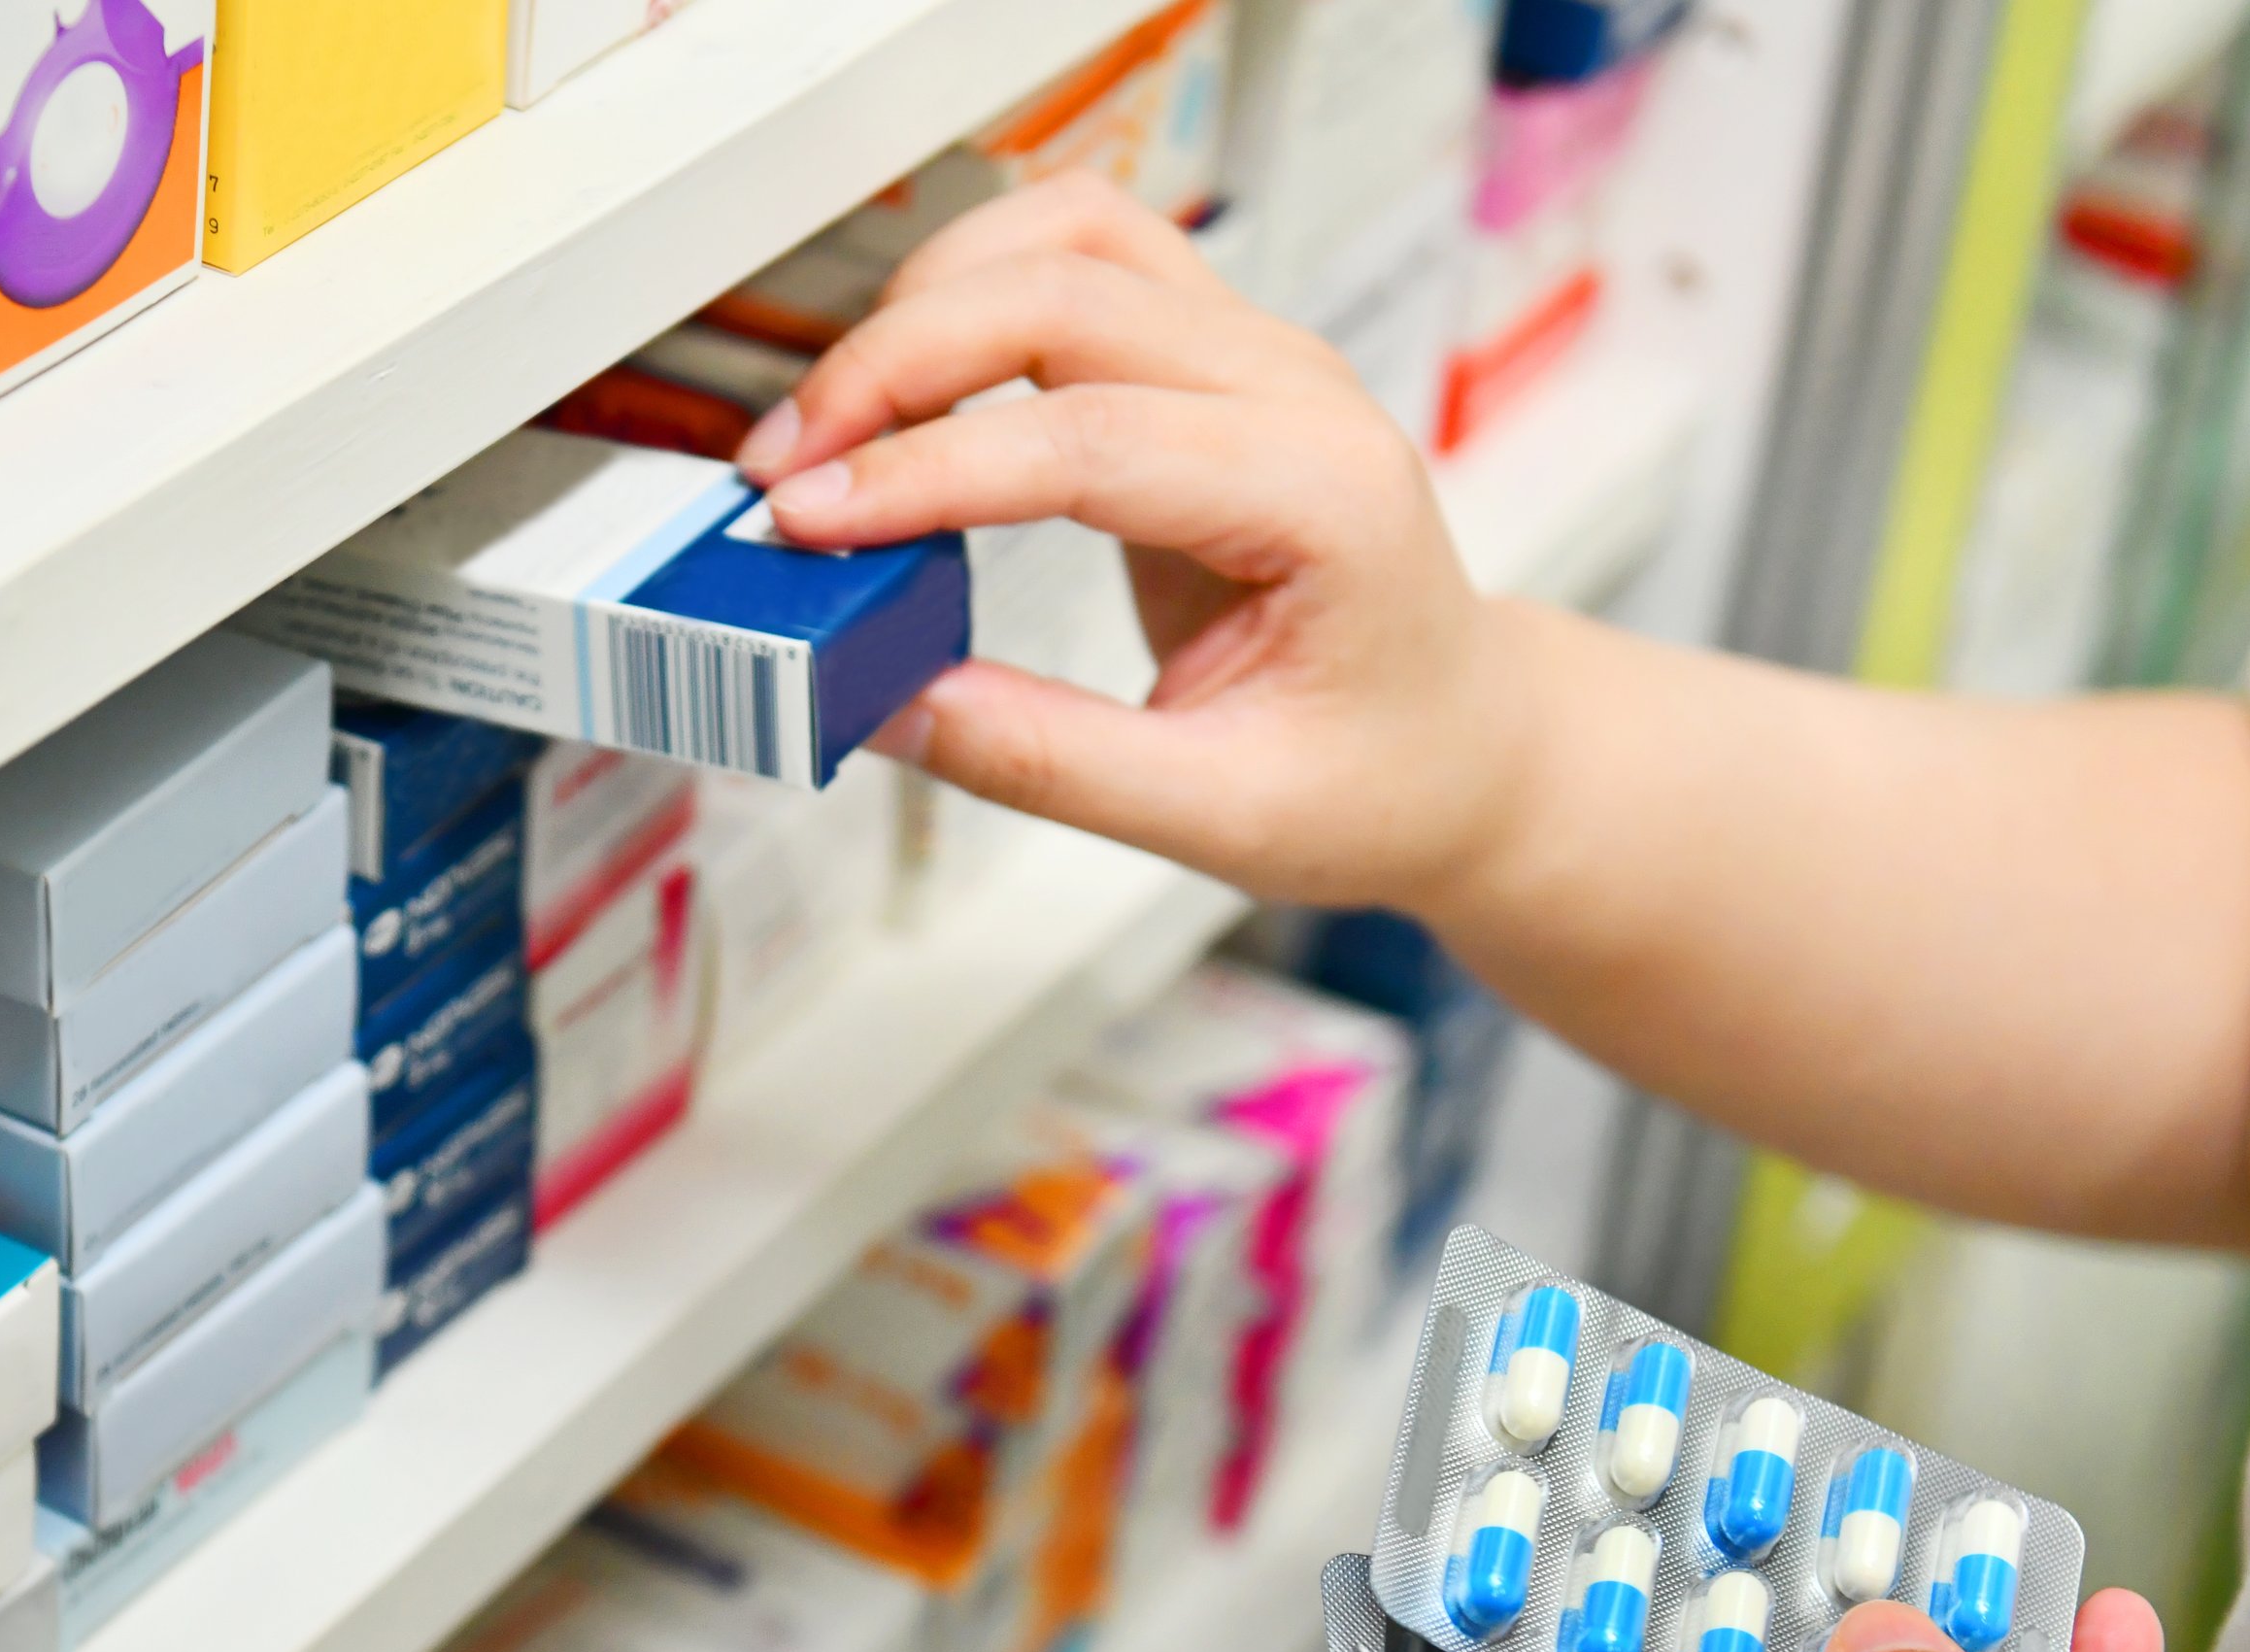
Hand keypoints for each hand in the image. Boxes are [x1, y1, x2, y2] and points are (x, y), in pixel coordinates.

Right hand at [733, 173, 1539, 909]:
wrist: (1464, 743)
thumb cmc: (1378, 774)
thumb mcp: (1219, 816)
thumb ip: (1049, 762)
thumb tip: (884, 704)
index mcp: (1321, 499)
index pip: (1090, 438)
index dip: (927, 472)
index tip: (808, 525)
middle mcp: (1295, 393)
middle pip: (1067, 295)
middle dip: (897, 366)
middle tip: (785, 478)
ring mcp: (1256, 356)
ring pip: (1071, 237)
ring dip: (932, 302)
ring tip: (834, 423)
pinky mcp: (1209, 356)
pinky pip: (1083, 260)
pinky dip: (975, 290)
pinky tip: (906, 384)